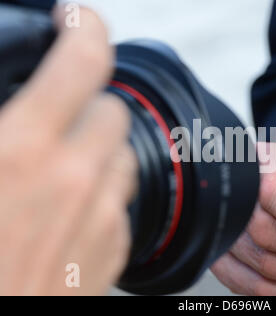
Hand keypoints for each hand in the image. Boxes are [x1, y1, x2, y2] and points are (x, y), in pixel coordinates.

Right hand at [0, 8, 135, 294]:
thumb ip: (1, 127)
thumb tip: (16, 106)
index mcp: (20, 148)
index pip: (83, 60)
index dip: (86, 28)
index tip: (80, 22)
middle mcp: (73, 178)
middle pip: (111, 109)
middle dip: (88, 105)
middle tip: (58, 117)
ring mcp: (101, 217)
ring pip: (124, 155)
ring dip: (99, 152)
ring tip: (63, 169)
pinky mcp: (114, 250)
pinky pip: (123, 201)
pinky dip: (104, 195)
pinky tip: (71, 211)